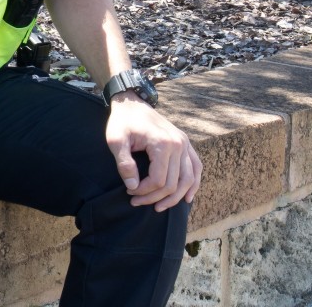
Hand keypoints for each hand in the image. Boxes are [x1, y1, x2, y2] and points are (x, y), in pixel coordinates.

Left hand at [104, 93, 201, 211]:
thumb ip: (124, 163)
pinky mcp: (185, 143)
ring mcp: (185, 143)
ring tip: (159, 207)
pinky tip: (187, 197)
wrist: (132, 103)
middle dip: (154, 197)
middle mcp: (179, 144)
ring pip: (188, 179)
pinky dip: (194, 184)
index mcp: (163, 143)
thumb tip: (132, 186)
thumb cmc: (122, 122)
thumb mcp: (116, 140)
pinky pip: (196, 167)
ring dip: (175, 197)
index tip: (129, 191)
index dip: (144, 191)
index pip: (159, 180)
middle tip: (136, 201)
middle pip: (173, 183)